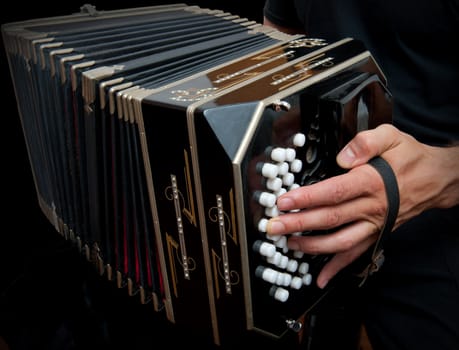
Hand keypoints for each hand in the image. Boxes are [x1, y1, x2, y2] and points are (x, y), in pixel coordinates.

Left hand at [266, 123, 458, 287]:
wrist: (436, 179)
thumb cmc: (409, 158)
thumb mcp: (392, 137)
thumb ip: (366, 142)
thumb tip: (343, 157)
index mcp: (371, 181)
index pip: (333, 192)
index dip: (307, 198)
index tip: (284, 202)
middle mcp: (371, 207)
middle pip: (330, 218)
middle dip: (298, 224)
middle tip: (274, 226)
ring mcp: (373, 225)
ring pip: (340, 241)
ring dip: (312, 246)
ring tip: (289, 244)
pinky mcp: (376, 235)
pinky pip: (356, 254)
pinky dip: (337, 268)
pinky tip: (321, 278)